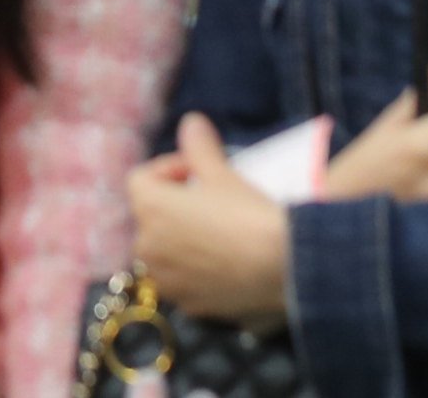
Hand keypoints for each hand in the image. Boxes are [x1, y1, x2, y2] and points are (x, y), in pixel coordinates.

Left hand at [128, 116, 294, 326]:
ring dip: (181, 240)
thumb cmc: (248, 214)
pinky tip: (226, 263)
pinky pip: (184, 281)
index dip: (169, 169)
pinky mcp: (189, 305)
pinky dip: (196, 270)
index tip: (198, 171)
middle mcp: (147, 247)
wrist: (285, 267)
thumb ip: (199, 146)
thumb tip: (191, 122)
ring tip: (216, 233)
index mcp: (148, 208)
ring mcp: (167, 280)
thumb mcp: (222, 173)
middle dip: (174, 206)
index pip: (142, 179)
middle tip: (209, 201)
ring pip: (164, 252)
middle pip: (150, 217)